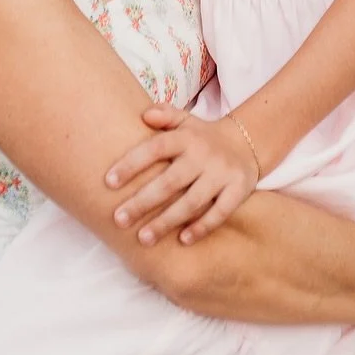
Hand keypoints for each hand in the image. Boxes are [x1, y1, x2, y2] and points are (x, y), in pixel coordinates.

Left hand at [107, 108, 259, 245]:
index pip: (156, 148)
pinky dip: (202, 227)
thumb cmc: (201, 137)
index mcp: (187, 137)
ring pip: (192, 201)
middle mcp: (204, 154)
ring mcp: (222, 173)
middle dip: (143, 201)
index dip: (132, 163)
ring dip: (167, 221)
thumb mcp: (185, 121)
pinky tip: (182, 240)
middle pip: (171, 181)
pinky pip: (220, 212)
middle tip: (119, 219)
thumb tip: (144, 114)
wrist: (246, 142)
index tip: (108, 182)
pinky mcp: (238, 190)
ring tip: (143, 239)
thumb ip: (165, 115)